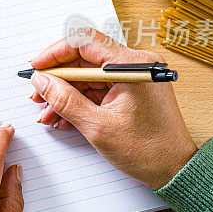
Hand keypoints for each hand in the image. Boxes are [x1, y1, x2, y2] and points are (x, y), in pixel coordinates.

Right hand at [29, 28, 197, 189]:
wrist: (174, 169)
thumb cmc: (149, 150)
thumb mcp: (97, 126)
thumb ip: (65, 100)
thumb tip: (42, 82)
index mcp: (132, 65)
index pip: (85, 42)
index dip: (55, 53)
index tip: (37, 66)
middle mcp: (135, 64)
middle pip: (84, 58)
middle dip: (57, 77)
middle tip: (38, 93)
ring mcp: (133, 75)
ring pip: (87, 74)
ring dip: (65, 92)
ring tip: (48, 111)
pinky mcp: (130, 88)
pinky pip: (97, 86)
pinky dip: (79, 99)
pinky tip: (63, 115)